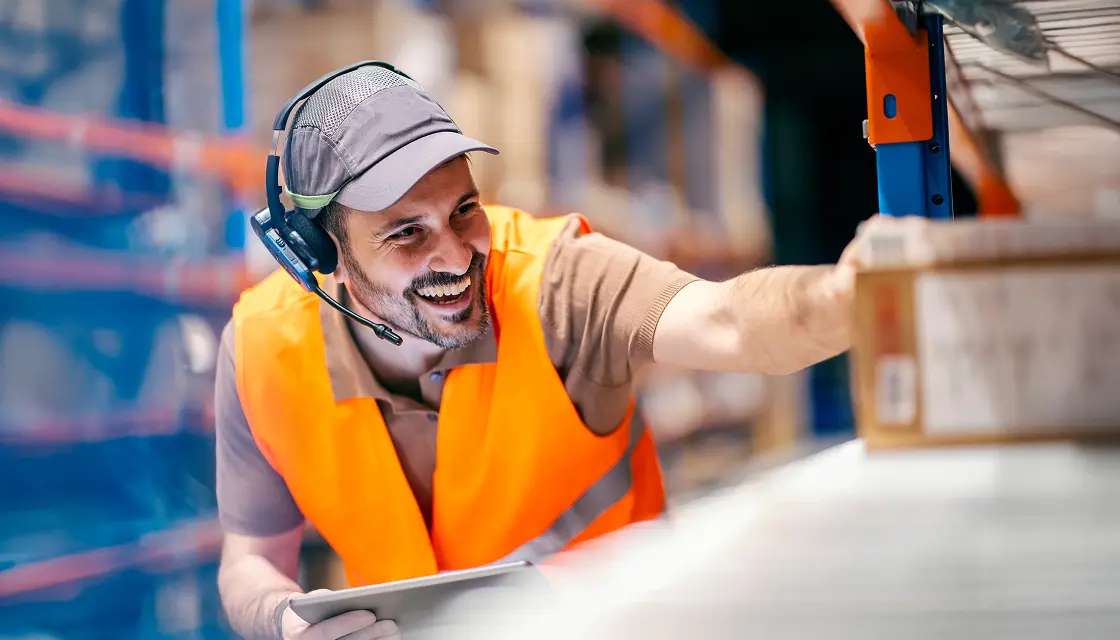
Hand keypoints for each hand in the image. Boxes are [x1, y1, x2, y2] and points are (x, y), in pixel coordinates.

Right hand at [281, 590, 399, 639]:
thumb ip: (331, 600)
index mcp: (299, 634)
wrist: (296, 628)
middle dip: (371, 633)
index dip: (348, 623)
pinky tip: (387, 639)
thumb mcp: (314, 600)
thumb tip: (359, 598)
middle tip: (391, 624)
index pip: (326, 632)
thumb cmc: (310, 609)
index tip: (370, 615)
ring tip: (393, 631)